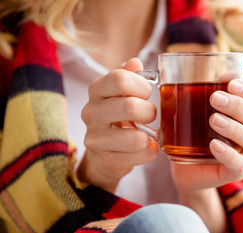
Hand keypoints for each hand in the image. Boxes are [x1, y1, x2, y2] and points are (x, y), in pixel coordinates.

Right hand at [78, 58, 157, 192]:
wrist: (105, 151)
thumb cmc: (117, 115)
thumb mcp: (120, 92)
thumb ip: (127, 75)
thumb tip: (135, 62)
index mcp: (96, 90)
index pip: (120, 79)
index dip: (141, 86)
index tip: (146, 93)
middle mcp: (91, 113)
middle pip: (130, 107)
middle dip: (150, 111)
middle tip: (150, 114)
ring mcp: (96, 138)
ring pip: (136, 138)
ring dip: (150, 135)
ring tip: (146, 132)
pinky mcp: (107, 160)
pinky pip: (142, 154)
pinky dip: (151, 151)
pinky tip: (145, 147)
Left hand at [171, 69, 242, 191]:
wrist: (184, 165)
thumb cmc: (194, 131)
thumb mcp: (198, 107)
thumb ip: (213, 88)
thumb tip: (234, 68)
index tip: (231, 83)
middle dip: (238, 105)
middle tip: (214, 98)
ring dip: (235, 128)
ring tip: (214, 120)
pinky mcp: (234, 172)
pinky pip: (239, 166)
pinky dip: (228, 155)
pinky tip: (214, 145)